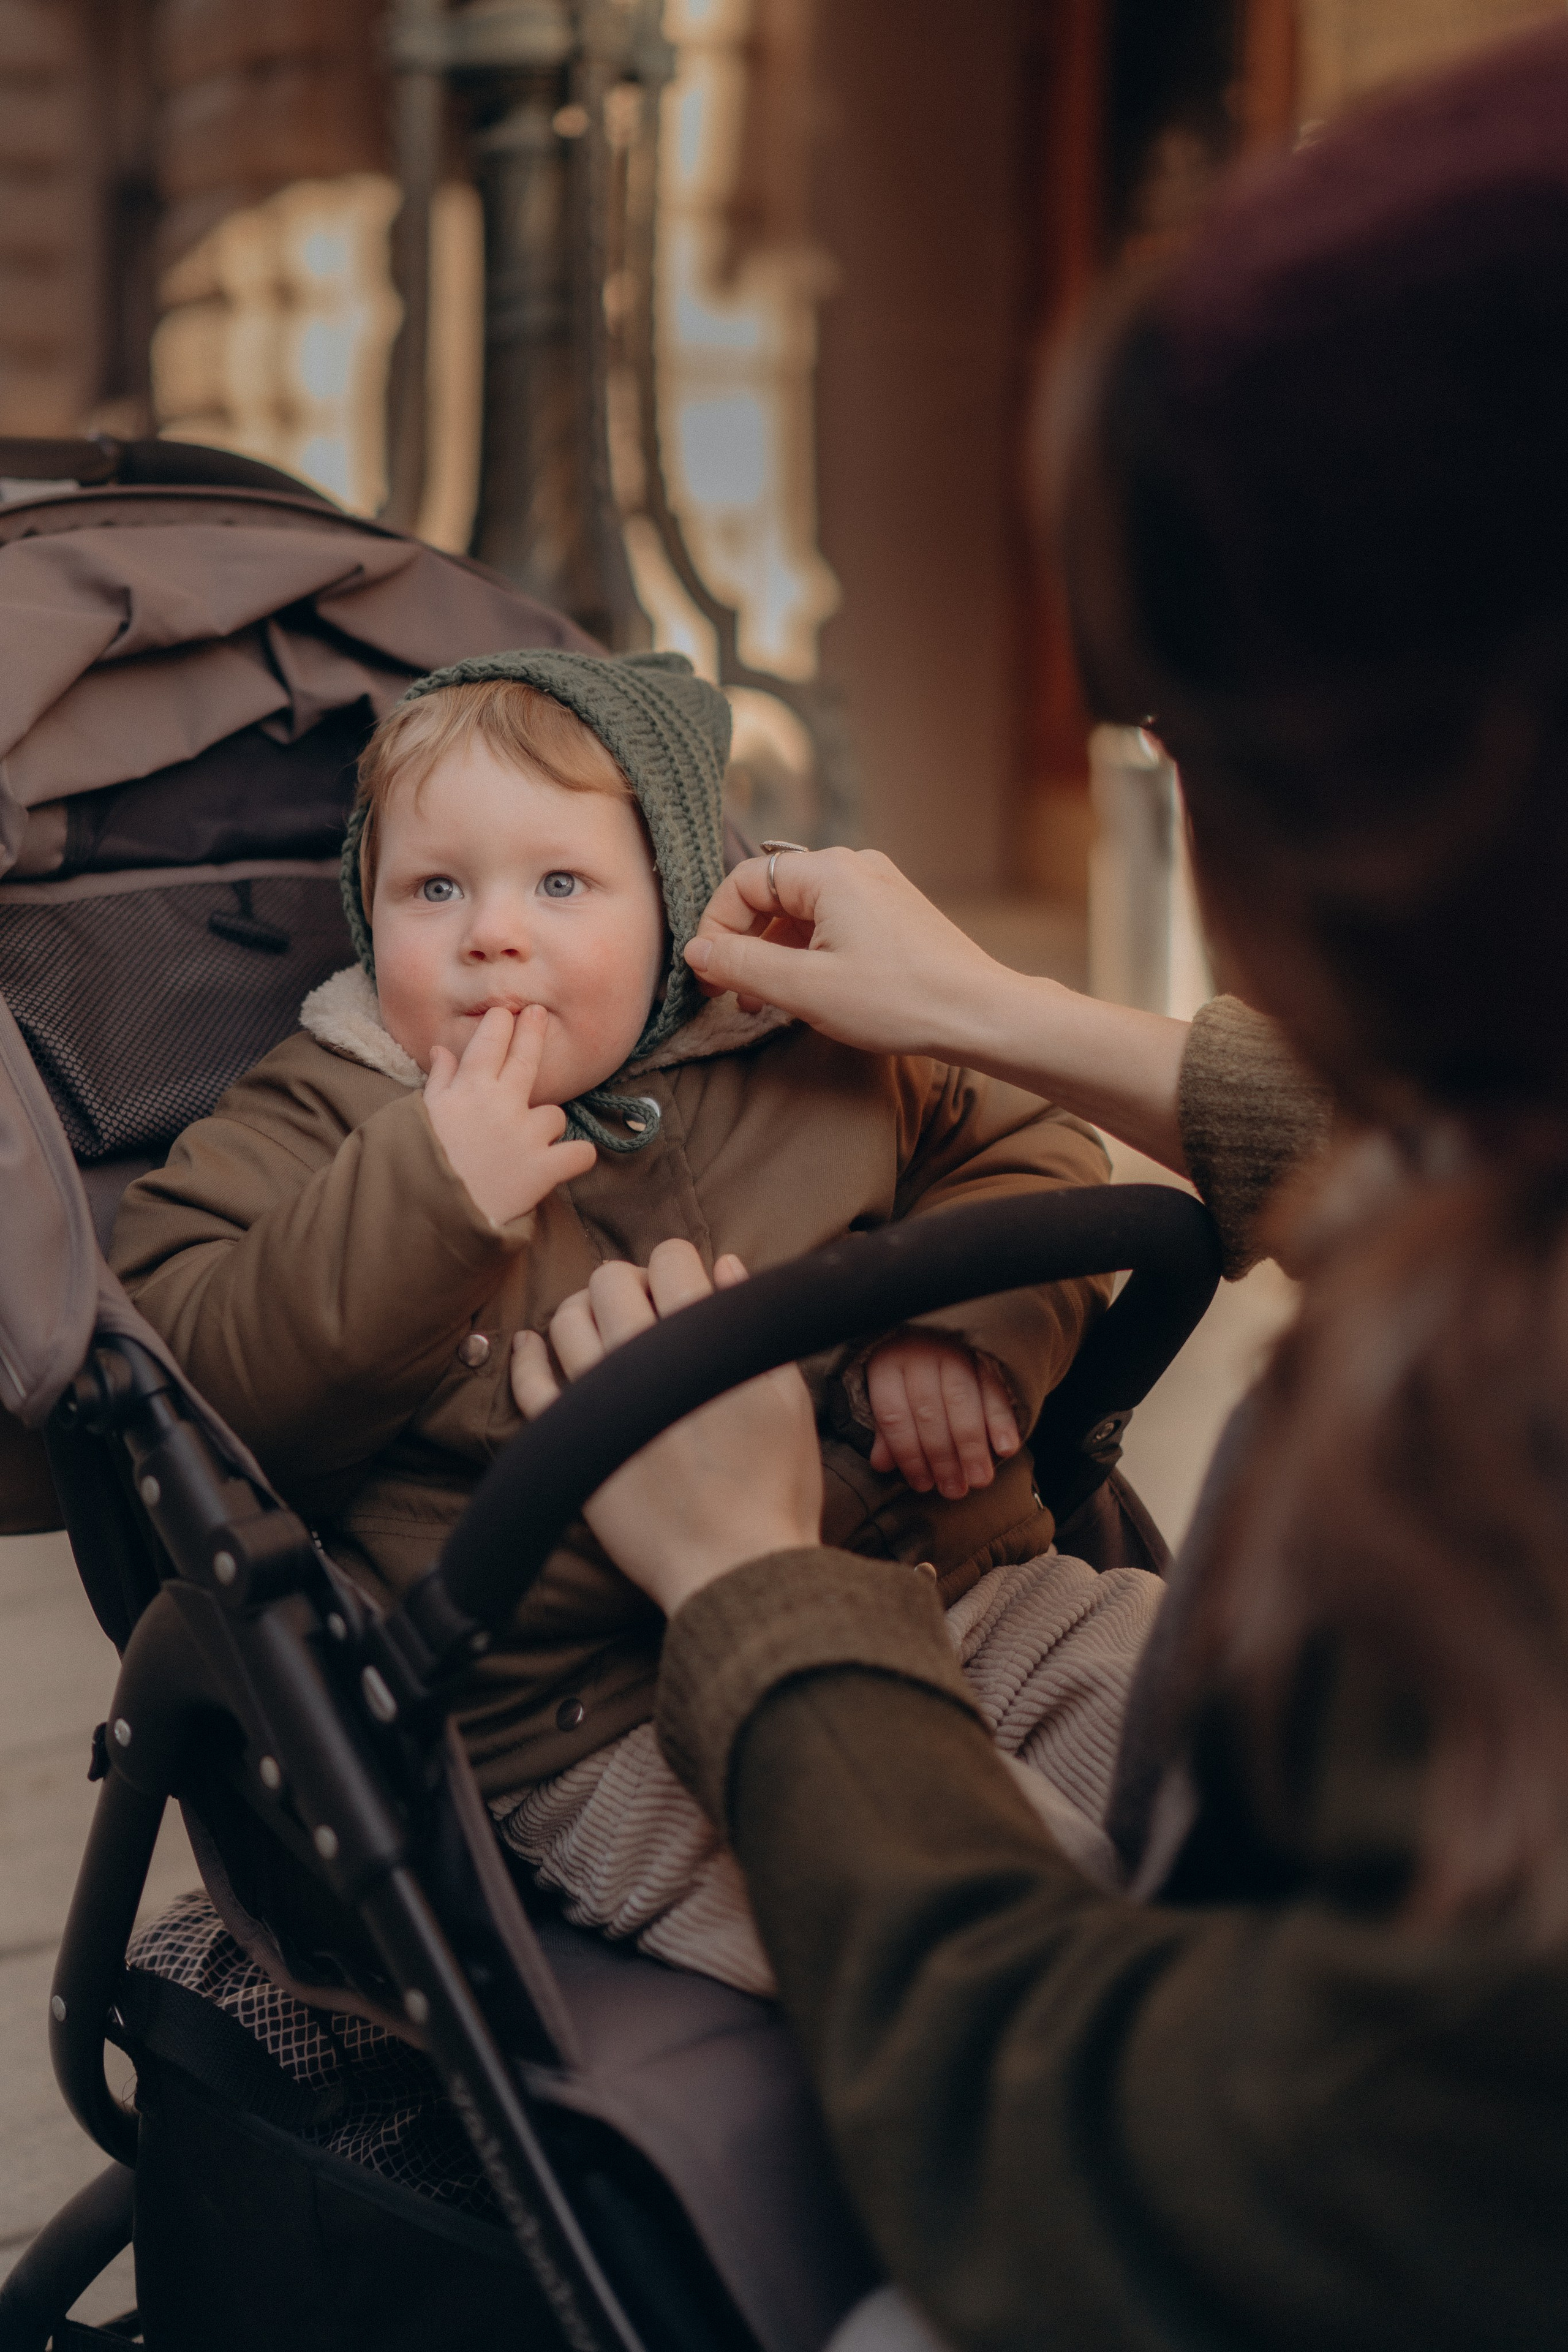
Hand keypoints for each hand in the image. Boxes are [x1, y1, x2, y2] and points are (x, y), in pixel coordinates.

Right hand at [424, 1002, 595, 1226]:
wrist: (431, 1213)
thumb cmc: (423, 1162)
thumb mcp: (423, 1115)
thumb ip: (439, 1081)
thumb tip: (441, 1049)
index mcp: (469, 1089)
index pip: (491, 1041)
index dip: (502, 1023)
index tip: (507, 1013)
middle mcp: (501, 1104)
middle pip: (527, 1057)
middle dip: (533, 1030)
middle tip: (538, 1013)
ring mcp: (525, 1135)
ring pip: (554, 1116)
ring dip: (545, 1127)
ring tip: (523, 1148)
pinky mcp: (543, 1168)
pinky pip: (580, 1153)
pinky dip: (575, 1157)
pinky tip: (563, 1161)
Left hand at [510, 1239, 823, 1616]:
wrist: (733, 1565)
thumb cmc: (776, 1485)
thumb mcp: (787, 1396)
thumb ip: (748, 1321)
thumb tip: (720, 1264)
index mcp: (702, 1337)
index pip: (670, 1258)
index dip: (679, 1263)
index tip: (685, 1285)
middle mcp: (642, 1357)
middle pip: (612, 1281)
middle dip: (631, 1282)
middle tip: (650, 1310)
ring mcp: (598, 1397)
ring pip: (566, 1321)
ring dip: (584, 1310)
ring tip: (603, 1327)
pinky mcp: (570, 1439)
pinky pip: (529, 1382)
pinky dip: (527, 1355)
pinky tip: (534, 1345)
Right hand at [683, 847, 1193, 1173]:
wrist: (980, 1013)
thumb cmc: (898, 1000)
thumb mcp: (805, 988)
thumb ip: (741, 965)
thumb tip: (695, 951)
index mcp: (827, 872)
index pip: (744, 882)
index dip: (716, 928)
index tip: (710, 975)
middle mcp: (853, 865)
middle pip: (772, 894)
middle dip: (744, 944)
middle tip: (730, 994)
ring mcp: (877, 886)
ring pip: (801, 912)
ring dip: (774, 954)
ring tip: (764, 1003)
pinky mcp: (893, 912)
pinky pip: (832, 922)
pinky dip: (807, 953)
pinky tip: (807, 992)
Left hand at [865, 1333, 1020, 1498]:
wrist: (938, 1317)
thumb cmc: (910, 1365)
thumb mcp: (890, 1390)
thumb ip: (888, 1428)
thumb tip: (882, 1464)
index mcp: (887, 1364)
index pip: (894, 1416)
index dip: (909, 1455)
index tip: (923, 1484)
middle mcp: (918, 1353)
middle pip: (929, 1413)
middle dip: (943, 1457)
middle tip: (955, 1490)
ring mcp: (953, 1348)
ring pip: (961, 1402)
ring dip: (972, 1447)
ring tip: (979, 1479)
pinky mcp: (984, 1350)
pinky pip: (993, 1386)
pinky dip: (1001, 1419)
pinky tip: (1006, 1447)